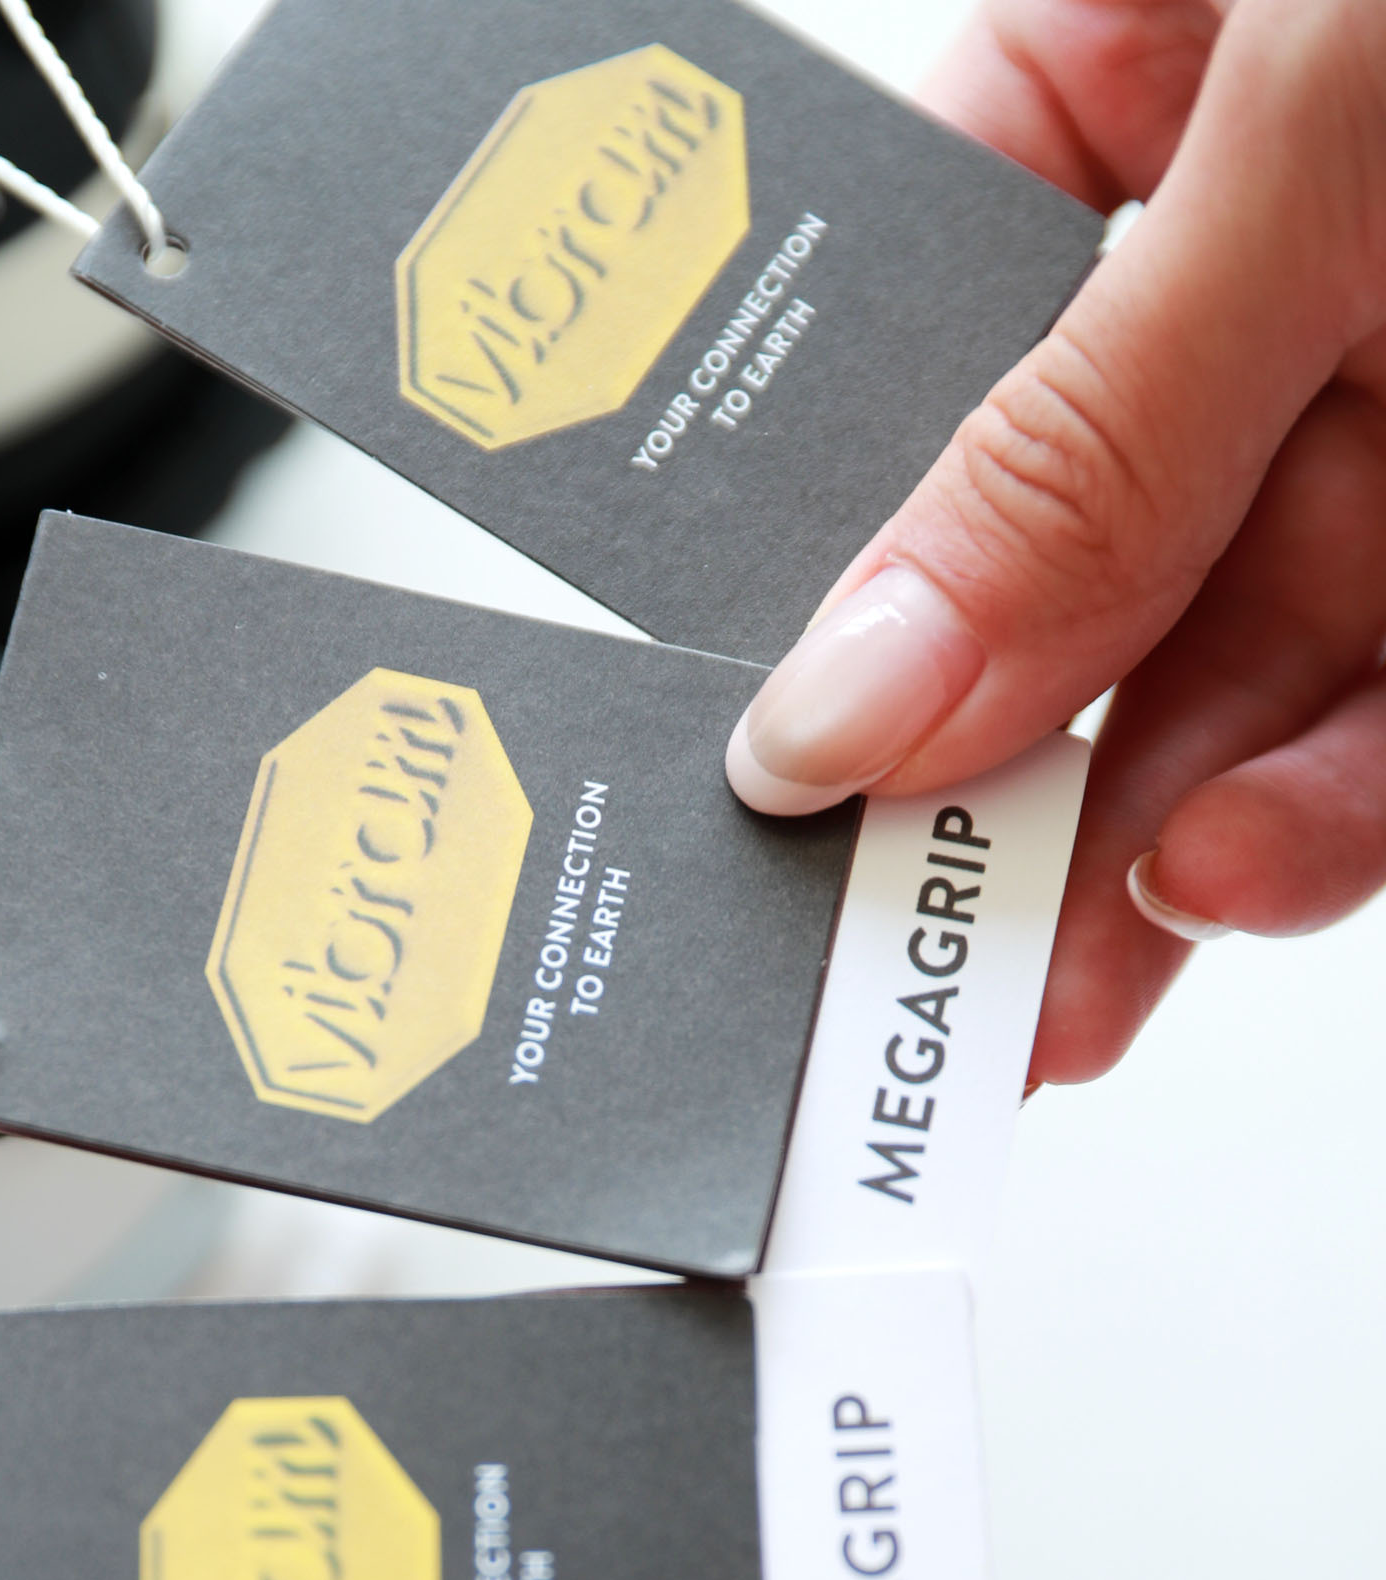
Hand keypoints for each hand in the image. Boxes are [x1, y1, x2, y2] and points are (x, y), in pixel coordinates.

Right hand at [722, 0, 1385, 1082]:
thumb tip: (853, 682)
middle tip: (919, 934)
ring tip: (1094, 945)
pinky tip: (1260, 858)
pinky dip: (1346, 809)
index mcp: (1177, 42)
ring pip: (1262, 661)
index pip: (937, 318)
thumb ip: (1091, 431)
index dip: (847, 542)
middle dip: (1010, 755)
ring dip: (1173, 822)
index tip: (793, 737)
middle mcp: (1306, 232)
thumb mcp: (1331, 117)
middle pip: (1090, 544)